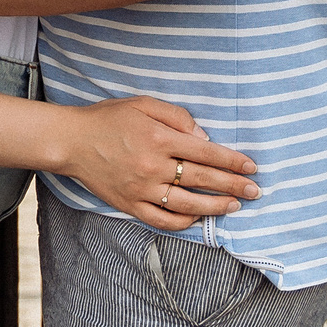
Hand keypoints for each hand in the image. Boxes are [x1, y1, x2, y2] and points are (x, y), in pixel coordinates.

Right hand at [48, 97, 259, 231]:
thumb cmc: (108, 118)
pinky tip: (198, 218)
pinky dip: (183, 222)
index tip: (251, 167)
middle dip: (234, 185)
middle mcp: (153, 166)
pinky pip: (162, 220)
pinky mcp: (130, 205)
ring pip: (187, 204)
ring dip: (215, 206)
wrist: (71, 141)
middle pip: (203, 179)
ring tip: (234, 206)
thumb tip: (204, 137)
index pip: (206, 152)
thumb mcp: (143, 104)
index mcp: (158, 138)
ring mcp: (141, 189)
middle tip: (255, 191)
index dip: (232, 161)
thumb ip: (177, 117)